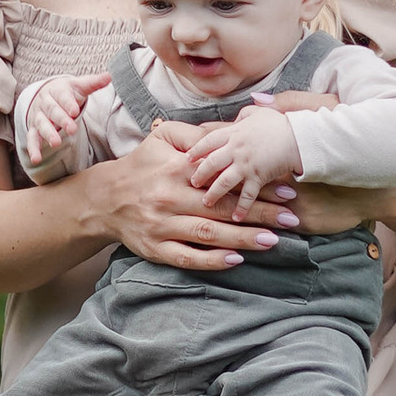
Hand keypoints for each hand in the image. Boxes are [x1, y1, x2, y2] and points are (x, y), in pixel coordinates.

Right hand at [19, 75, 92, 172]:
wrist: (45, 95)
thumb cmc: (66, 93)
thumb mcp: (78, 86)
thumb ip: (93, 83)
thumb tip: (109, 76)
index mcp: (56, 90)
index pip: (62, 96)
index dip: (68, 103)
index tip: (75, 110)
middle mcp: (45, 103)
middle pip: (52, 111)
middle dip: (61, 120)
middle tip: (71, 129)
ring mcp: (39, 117)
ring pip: (42, 125)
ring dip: (48, 134)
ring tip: (56, 143)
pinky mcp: (34, 130)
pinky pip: (32, 139)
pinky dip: (33, 149)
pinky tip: (36, 159)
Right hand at [99, 124, 295, 273]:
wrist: (104, 199)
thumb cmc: (142, 166)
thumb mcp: (163, 140)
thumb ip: (197, 136)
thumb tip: (231, 134)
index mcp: (176, 170)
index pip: (224, 179)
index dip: (256, 185)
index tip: (286, 190)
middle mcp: (169, 199)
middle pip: (222, 208)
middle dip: (260, 214)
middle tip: (292, 218)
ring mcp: (162, 227)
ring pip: (208, 234)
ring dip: (243, 239)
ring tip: (273, 240)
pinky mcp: (155, 249)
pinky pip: (186, 258)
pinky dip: (212, 261)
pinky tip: (236, 259)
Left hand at [186, 107, 298, 205]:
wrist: (299, 136)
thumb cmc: (279, 123)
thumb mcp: (257, 112)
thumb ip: (243, 116)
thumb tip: (236, 118)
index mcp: (234, 132)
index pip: (208, 140)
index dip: (196, 149)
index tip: (186, 158)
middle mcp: (236, 149)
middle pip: (211, 163)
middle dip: (200, 174)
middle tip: (192, 182)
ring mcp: (247, 164)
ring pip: (224, 181)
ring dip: (214, 193)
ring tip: (206, 202)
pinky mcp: (259, 177)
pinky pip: (248, 195)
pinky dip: (241, 208)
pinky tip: (235, 217)